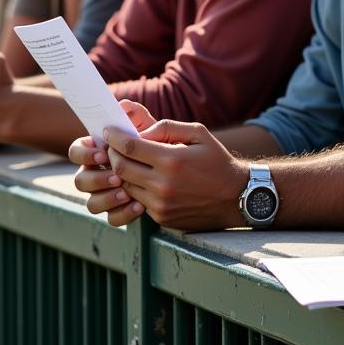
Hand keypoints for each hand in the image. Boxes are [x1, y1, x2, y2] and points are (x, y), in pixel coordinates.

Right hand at [71, 101, 156, 225]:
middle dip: (96, 179)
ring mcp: (107, 193)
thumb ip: (137, 115)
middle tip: (116, 177)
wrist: (186, 169)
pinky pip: (112, 218)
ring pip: (92, 203)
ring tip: (127, 192)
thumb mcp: (152, 127)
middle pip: (80, 180)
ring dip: (107, 198)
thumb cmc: (162, 141)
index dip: (85, 154)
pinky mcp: (120, 210)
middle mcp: (98, 172)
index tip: (103, 154)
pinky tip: (139, 206)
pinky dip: (123, 213)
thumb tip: (123, 106)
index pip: (77, 151)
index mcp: (99, 150)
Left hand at [100, 117, 246, 230]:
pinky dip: (134, 188)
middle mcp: (163, 184)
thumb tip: (142, 133)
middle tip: (112, 146)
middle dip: (111, 154)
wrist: (234, 196)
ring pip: (125, 186)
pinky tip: (141, 178)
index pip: (130, 147)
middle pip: (120, 168)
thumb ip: (168, 128)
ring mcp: (160, 203)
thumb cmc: (216, 161)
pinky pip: (137, 200)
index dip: (115, 138)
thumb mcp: (199, 134)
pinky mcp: (160, 216)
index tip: (109, 131)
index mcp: (172, 160)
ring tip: (123, 161)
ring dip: (120, 173)